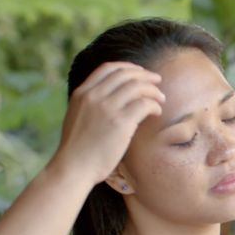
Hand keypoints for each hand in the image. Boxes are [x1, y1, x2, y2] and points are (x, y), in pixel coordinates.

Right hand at [52, 62, 164, 185]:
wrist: (74, 167)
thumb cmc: (78, 149)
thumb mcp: (77, 117)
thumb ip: (90, 104)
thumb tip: (110, 96)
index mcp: (82, 93)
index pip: (108, 68)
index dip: (128, 67)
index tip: (140, 72)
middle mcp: (93, 96)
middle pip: (125, 75)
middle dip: (145, 75)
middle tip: (158, 81)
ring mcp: (107, 108)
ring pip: (137, 87)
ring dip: (153, 90)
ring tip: (161, 99)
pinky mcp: (121, 122)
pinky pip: (144, 104)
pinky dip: (154, 105)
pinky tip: (157, 112)